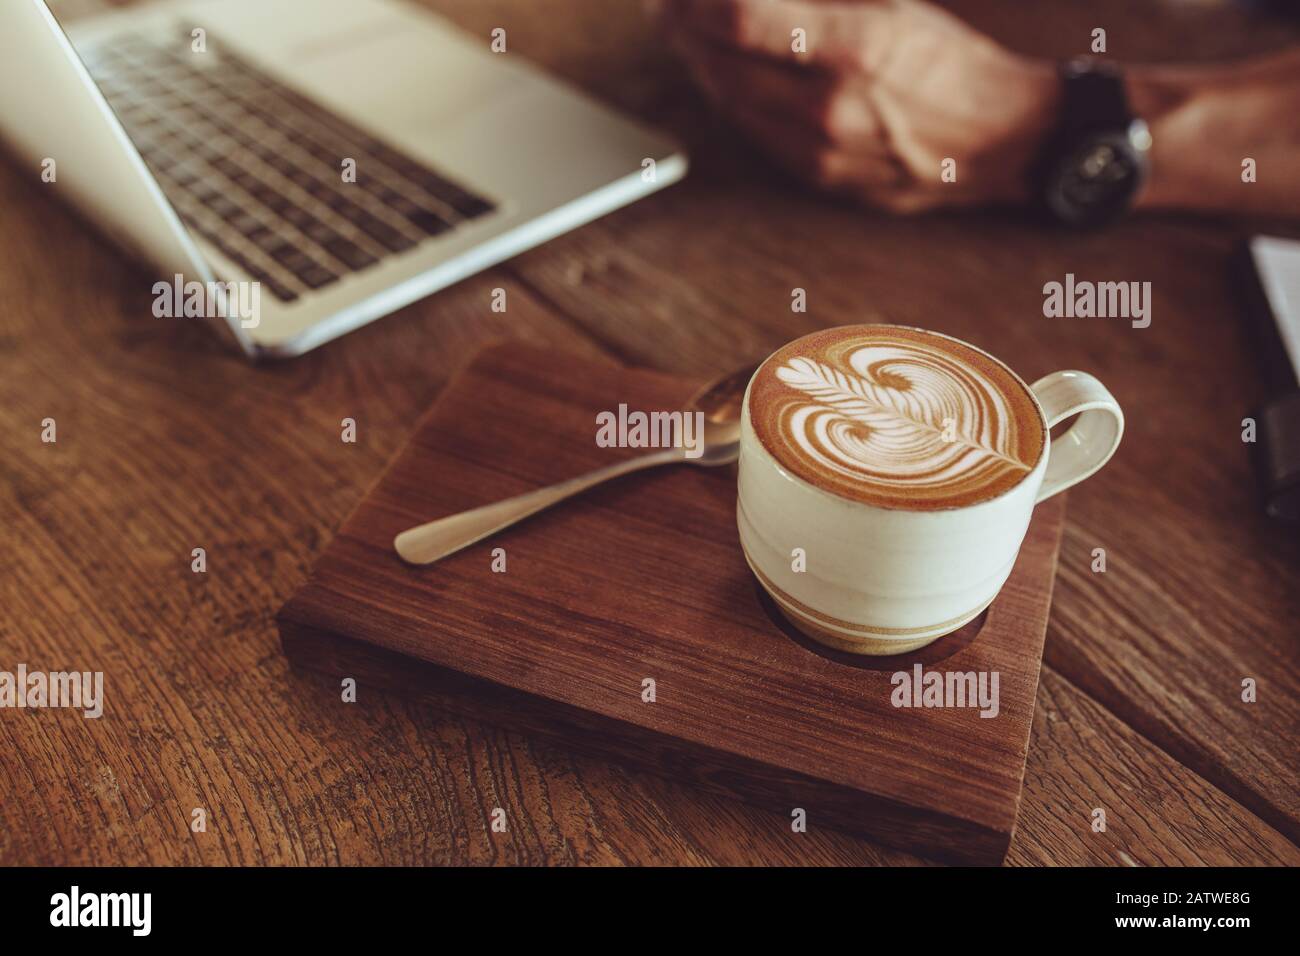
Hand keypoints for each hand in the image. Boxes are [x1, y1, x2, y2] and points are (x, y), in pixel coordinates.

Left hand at [655, 0, 1059, 212]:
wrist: (998, 143)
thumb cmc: (949, 62)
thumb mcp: (894, 5)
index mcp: (856, 47)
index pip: (738, 19)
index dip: (695, 2)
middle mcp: (829, 105)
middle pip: (720, 63)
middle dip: (683, 29)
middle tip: (667, 7)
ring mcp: (819, 150)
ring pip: (728, 101)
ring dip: (698, 64)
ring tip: (684, 34)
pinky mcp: (815, 177)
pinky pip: (751, 132)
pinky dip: (727, 98)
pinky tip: (720, 74)